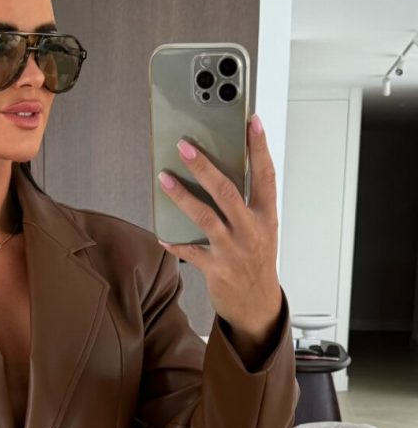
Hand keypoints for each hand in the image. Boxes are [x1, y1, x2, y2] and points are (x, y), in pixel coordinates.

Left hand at [155, 113, 283, 347]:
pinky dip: (175, 243)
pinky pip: (189, 251)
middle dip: (204, 166)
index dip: (259, 147)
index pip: (265, 175)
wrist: (258, 305)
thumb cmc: (257, 262)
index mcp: (265, 216)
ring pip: (204, 216)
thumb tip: (218, 175)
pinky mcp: (215, 268)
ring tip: (164, 178)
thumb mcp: (262, 230)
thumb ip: (246, 204)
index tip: (251, 122)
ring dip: (181, 196)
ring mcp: (233, 250)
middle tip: (185, 146)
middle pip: (226, 191)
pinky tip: (162, 235)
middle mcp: (251, 230)